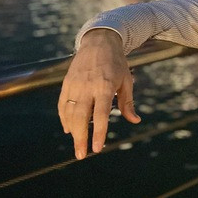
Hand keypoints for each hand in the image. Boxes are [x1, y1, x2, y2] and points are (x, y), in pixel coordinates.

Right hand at [58, 28, 140, 159]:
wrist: (99, 42)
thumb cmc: (116, 62)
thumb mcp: (126, 80)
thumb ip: (127, 102)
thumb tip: (135, 121)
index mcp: (104, 86)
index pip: (101, 114)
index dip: (99, 132)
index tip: (98, 148)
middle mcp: (87, 87)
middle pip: (81, 118)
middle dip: (81, 139)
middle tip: (82, 155)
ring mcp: (75, 85)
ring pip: (70, 114)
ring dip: (73, 131)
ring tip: (78, 145)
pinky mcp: (66, 83)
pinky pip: (63, 105)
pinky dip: (64, 119)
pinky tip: (69, 129)